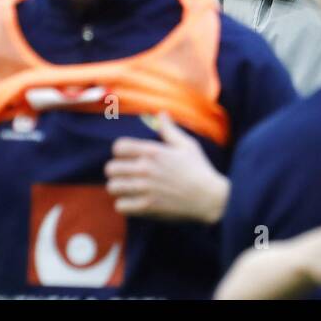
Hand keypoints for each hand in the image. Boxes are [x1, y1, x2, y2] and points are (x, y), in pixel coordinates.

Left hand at [105, 112, 228, 221]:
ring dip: (119, 188)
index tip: (128, 157)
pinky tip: (134, 202)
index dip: (120, 152)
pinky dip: (125, 205)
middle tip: (127, 175)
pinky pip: (120, 206)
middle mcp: (145, 169)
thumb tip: (161, 114)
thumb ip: (169, 130)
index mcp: (153, 151)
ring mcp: (144, 188)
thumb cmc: (199, 169)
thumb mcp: (187, 145)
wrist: (209, 197)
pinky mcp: (146, 207)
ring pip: (112, 187)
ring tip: (129, 189)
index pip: (118, 147)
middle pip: (110, 168)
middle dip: (117, 171)